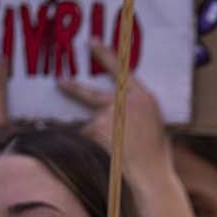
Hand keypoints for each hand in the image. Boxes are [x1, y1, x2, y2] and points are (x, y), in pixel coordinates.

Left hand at [60, 45, 170, 182]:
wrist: (151, 174)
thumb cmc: (157, 154)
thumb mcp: (155, 125)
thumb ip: (137, 113)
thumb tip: (121, 112)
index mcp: (144, 98)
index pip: (121, 69)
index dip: (105, 55)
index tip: (91, 42)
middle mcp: (125, 101)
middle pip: (90, 92)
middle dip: (72, 87)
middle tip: (59, 80)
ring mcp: (108, 114)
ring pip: (90, 124)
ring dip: (96, 138)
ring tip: (111, 153)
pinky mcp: (96, 128)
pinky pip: (86, 137)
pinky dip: (91, 146)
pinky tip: (106, 156)